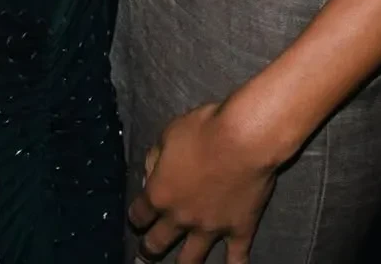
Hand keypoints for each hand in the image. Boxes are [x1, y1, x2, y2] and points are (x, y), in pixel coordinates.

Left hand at [127, 100, 277, 263]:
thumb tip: (150, 173)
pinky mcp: (239, 230)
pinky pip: (236, 258)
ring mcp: (211, 228)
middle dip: (148, 252)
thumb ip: (156, 158)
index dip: (136, 216)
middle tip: (144, 258)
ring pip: (191, 259)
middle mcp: (181, 218)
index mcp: (160, 194)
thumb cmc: (204, 129)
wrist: (244, 139)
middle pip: (158, 242)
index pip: (139, 213)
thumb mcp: (169, 134)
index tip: (136, 218)